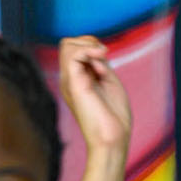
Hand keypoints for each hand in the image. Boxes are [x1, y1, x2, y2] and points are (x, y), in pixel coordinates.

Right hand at [58, 35, 130, 152]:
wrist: (112, 138)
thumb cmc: (114, 116)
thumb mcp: (108, 81)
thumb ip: (100, 63)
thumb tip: (94, 48)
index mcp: (77, 80)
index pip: (74, 49)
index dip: (91, 46)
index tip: (105, 60)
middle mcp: (69, 80)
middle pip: (67, 44)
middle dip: (88, 42)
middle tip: (104, 58)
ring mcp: (69, 82)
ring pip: (66, 45)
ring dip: (89, 45)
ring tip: (103, 60)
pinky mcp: (73, 84)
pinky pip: (72, 54)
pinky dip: (89, 50)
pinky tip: (102, 60)